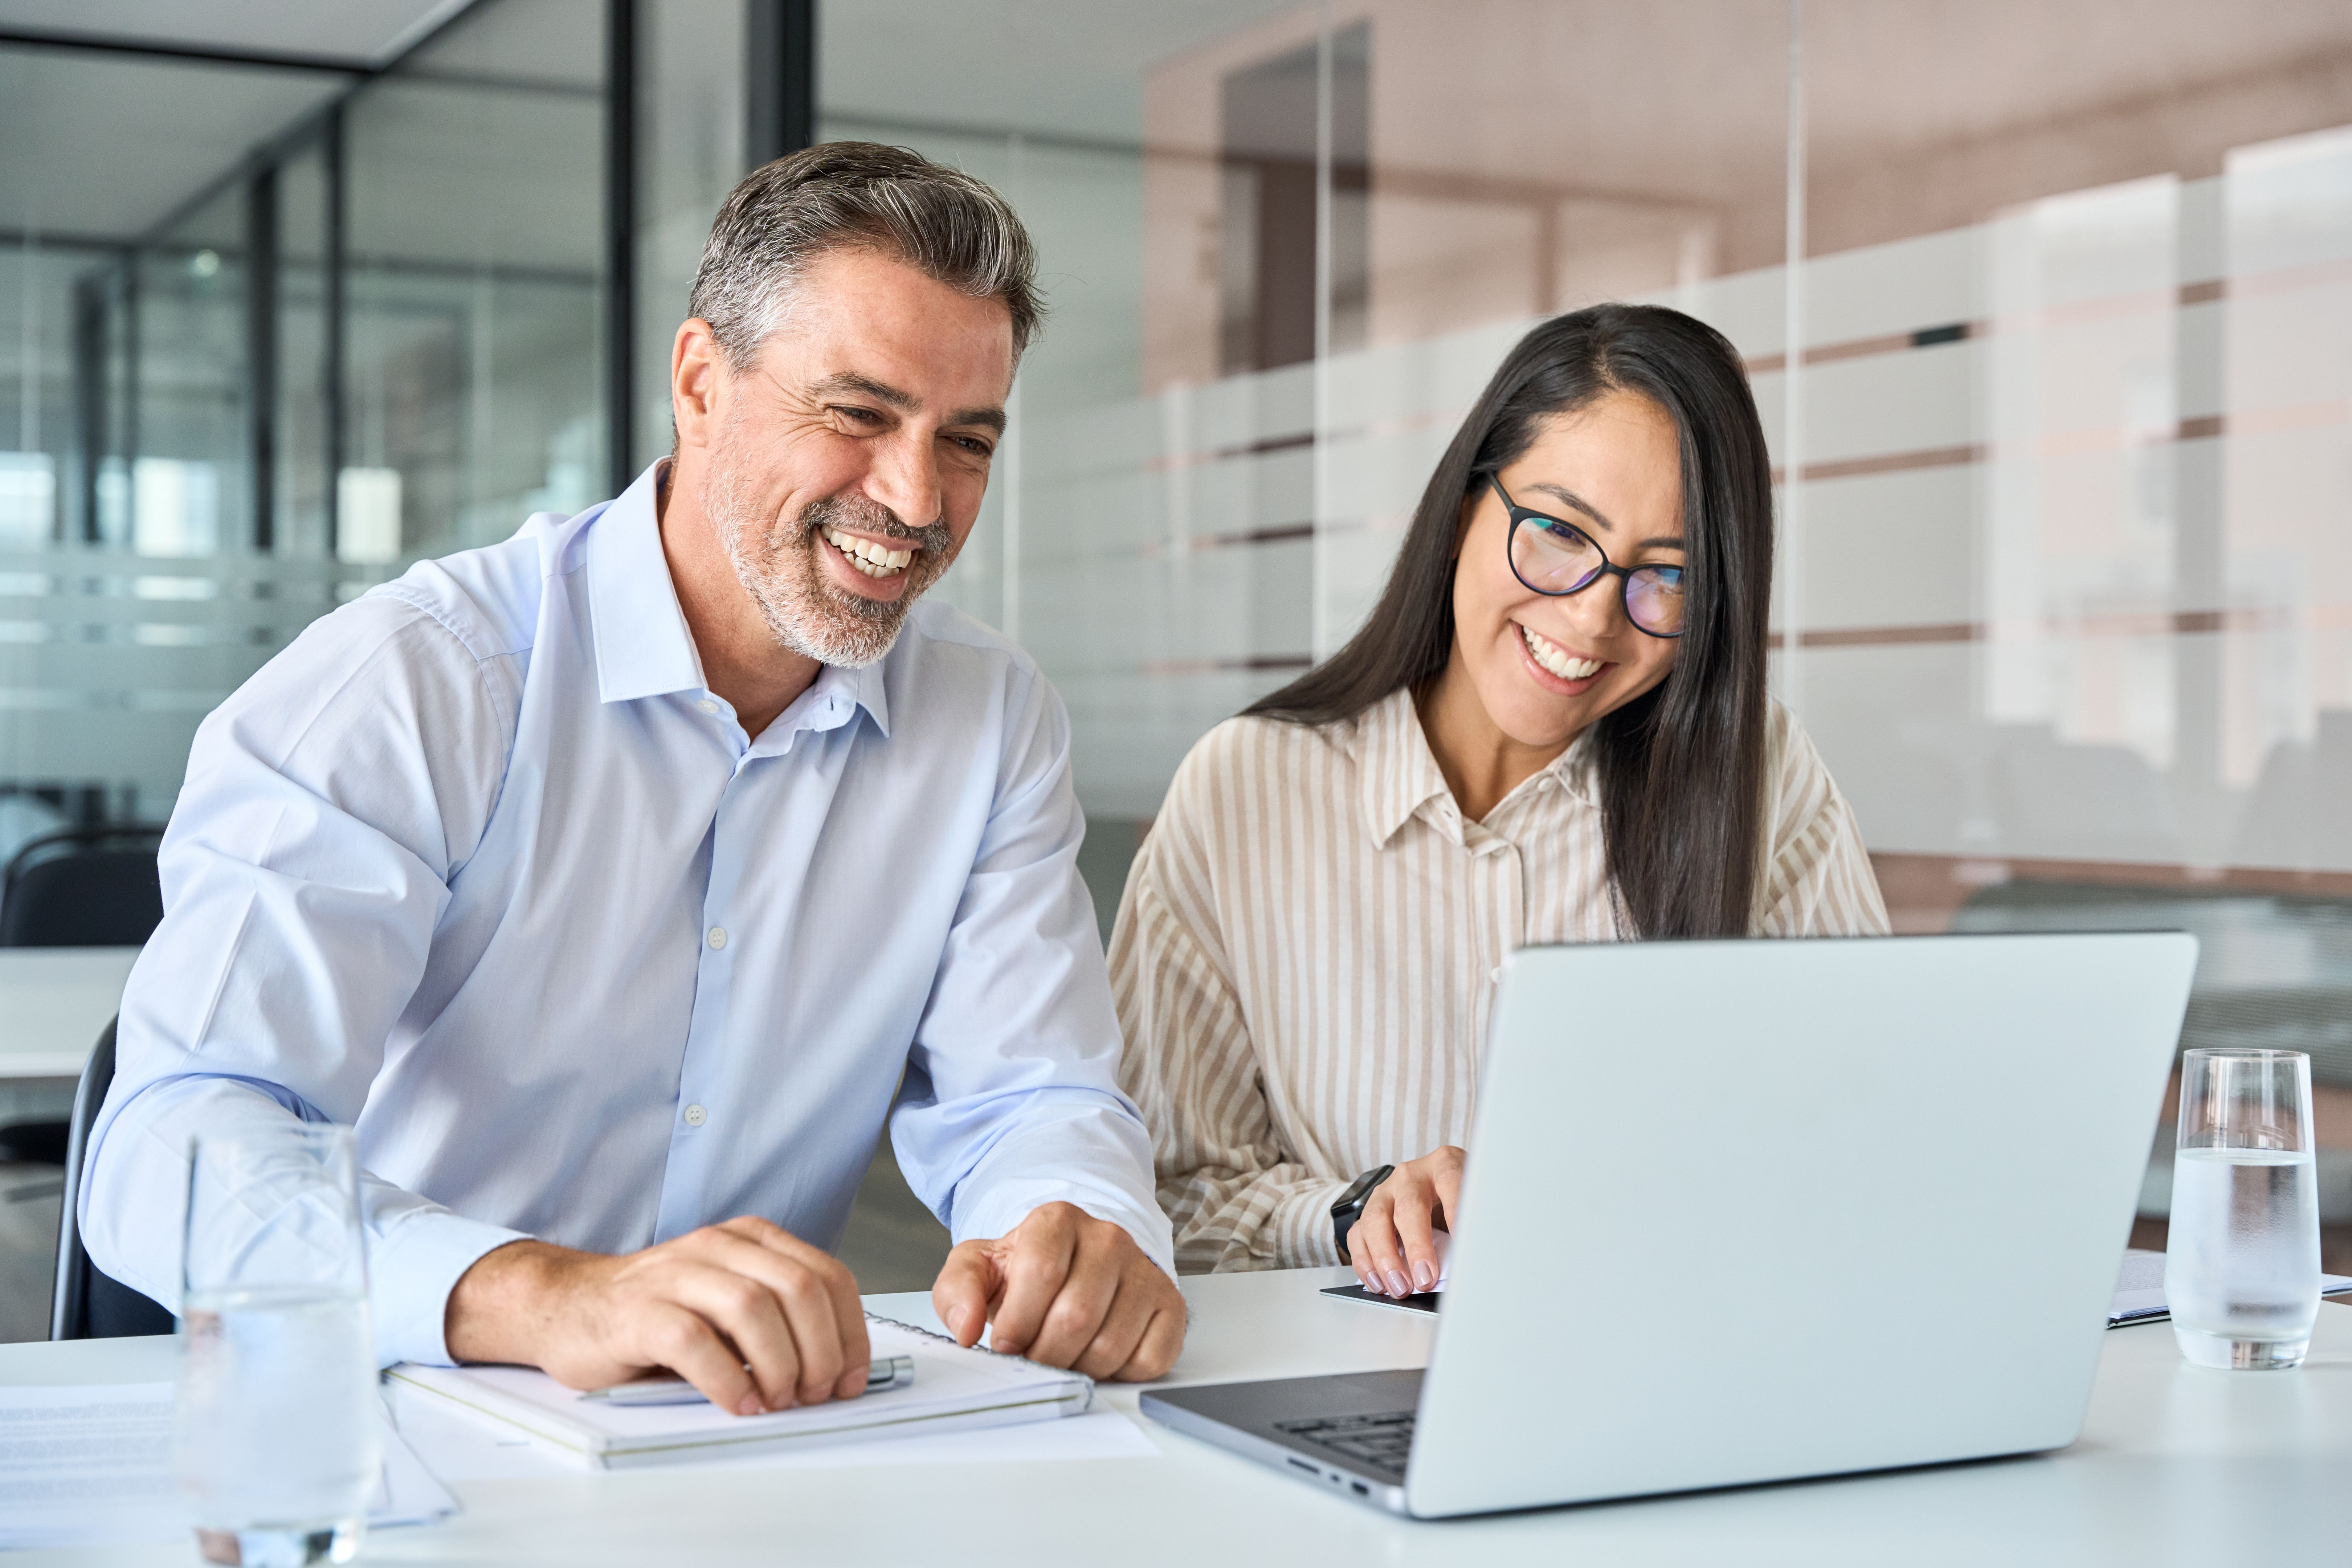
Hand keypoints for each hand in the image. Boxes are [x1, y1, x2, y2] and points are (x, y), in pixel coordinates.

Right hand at [444, 1218, 870, 1416]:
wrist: (567, 1306)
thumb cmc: (655, 1313)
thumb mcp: (726, 1302)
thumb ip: (775, 1319)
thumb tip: (835, 1371)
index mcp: (749, 1240)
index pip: (827, 1275)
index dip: (850, 1332)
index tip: (852, 1377)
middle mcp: (717, 1246)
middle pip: (799, 1288)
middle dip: (821, 1349)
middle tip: (816, 1394)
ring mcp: (675, 1275)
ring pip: (753, 1307)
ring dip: (780, 1364)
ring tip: (779, 1400)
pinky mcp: (638, 1312)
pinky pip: (695, 1341)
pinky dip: (728, 1378)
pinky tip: (740, 1404)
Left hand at [930, 1201, 1185, 1380]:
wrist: (1073, 1266)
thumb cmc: (1024, 1272)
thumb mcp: (978, 1269)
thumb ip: (958, 1292)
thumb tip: (965, 1329)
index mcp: (1057, 1220)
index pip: (1041, 1275)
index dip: (1018, 1323)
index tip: (1006, 1343)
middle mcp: (1108, 1238)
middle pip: (1076, 1316)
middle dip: (1045, 1354)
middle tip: (1034, 1357)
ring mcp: (1144, 1271)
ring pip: (1111, 1344)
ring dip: (1078, 1367)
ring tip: (1063, 1356)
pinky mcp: (1170, 1305)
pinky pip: (1149, 1359)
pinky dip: (1118, 1374)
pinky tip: (1098, 1356)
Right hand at [1347, 1146, 1464, 1296]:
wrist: (1439, 1192)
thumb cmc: (1461, 1200)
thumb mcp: (1475, 1204)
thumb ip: (1474, 1225)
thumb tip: (1474, 1262)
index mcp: (1444, 1164)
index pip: (1450, 1181)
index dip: (1457, 1213)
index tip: (1465, 1246)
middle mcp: (1411, 1175)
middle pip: (1409, 1206)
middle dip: (1417, 1246)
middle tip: (1425, 1278)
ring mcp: (1385, 1192)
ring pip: (1375, 1220)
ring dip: (1386, 1258)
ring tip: (1400, 1287)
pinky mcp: (1367, 1211)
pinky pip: (1357, 1235)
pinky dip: (1365, 1262)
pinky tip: (1378, 1283)